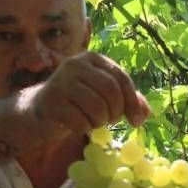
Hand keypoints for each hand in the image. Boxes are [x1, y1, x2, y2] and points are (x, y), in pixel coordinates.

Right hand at [18, 51, 149, 138]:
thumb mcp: (103, 95)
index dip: (133, 101)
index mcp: (92, 59)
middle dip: (116, 112)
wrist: (40, 110)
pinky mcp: (51, 102)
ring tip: (94, 121)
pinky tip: (79, 125)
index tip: (138, 121)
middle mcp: (75, 65)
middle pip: (111, 91)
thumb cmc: (78, 101)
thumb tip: (146, 113)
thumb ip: (127, 100)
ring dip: (100, 122)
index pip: (120, 77)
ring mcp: (61, 82)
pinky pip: (80, 121)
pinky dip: (85, 129)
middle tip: (111, 121)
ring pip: (97, 107)